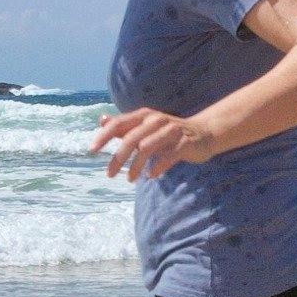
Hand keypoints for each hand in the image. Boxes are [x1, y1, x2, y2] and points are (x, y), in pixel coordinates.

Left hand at [92, 107, 214, 182]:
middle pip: (130, 139)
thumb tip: (101, 119)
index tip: (91, 150)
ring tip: (130, 179)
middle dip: (117, 158)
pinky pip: (167, 157)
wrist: (204, 133)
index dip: (104, 136)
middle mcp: (156, 120)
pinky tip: (151, 176)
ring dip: (135, 166)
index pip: (119, 124)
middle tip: (109, 174)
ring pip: (146, 148)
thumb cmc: (169, 132)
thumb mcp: (145, 127)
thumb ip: (124, 125)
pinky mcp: (184, 143)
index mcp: (144, 116)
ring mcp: (171, 131)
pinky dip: (157, 167)